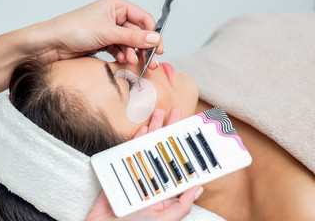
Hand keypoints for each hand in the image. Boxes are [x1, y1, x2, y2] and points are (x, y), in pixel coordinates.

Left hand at [22, 0, 162, 67]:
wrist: (51, 44)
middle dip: (144, 48)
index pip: (143, 19)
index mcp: (116, 5)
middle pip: (138, 33)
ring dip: (132, 54)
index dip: (152, 34)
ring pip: (129, 43)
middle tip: (151, 63)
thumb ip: (133, 38)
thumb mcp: (108, 33)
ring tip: (132, 64)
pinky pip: (119, 50)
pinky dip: (122, 56)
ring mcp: (109, 30)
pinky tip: (122, 62)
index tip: (158, 49)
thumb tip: (154, 39)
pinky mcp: (103, 42)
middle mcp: (114, 16)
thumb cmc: (73, 29)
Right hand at [86, 107, 203, 220]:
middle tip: (177, 113)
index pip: (178, 164)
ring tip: (160, 113)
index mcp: (165, 190)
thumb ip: (181, 206)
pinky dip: (136, 141)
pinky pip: (129, 153)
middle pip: (163, 150)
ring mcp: (136, 173)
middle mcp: (152, 178)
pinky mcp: (120, 171)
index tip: (192, 133)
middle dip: (170, 131)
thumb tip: (198, 188)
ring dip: (154, 130)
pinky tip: (144, 130)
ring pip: (147, 147)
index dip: (185, 148)